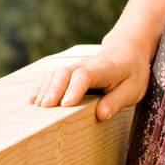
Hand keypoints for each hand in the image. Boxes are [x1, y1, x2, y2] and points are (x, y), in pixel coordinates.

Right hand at [27, 34, 152, 121]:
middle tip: (45, 107)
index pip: (86, 75)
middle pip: (65, 73)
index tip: (66, 104)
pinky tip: (32, 101)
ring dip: (44, 89)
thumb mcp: (133, 89)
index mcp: (104, 68)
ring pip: (56, 74)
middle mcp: (86, 65)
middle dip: (53, 89)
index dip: (75, 88)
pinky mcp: (69, 73)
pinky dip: (41, 88)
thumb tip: (100, 115)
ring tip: (35, 107)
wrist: (127, 50)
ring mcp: (75, 67)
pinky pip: (52, 77)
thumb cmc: (131, 73)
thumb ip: (117, 101)